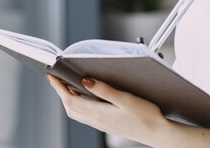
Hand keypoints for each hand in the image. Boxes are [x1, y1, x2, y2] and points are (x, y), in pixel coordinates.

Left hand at [46, 74, 168, 145]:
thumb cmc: (146, 116)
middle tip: (57, 78)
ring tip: (68, 85)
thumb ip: (104, 90)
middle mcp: (97, 121)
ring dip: (69, 99)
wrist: (158, 133)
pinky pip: (86, 116)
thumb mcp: (125, 99)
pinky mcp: (108, 125)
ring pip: (77, 113)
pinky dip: (80, 105)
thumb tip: (85, 81)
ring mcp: (102, 125)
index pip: (70, 100)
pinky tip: (86, 97)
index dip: (59, 87)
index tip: (52, 76)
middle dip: (61, 92)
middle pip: (70, 107)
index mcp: (99, 114)